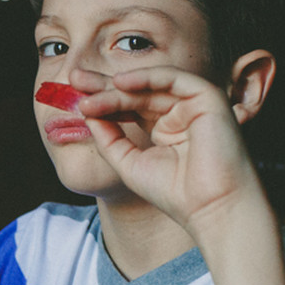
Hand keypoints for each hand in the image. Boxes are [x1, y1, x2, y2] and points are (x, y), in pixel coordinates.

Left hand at [72, 65, 259, 231]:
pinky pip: (173, 78)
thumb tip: (87, 113)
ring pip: (150, 86)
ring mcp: (193, 104)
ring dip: (117, 88)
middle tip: (73, 78)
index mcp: (164, 129)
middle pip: (136, 93)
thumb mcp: (129, 163)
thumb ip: (108, 138)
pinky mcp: (208, 97)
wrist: (211, 208)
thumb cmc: (176, 193)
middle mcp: (179, 113)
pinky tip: (119, 83)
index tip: (73, 99)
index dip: (101, 102)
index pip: (128, 108)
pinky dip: (147, 77)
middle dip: (103, 86)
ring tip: (88, 91)